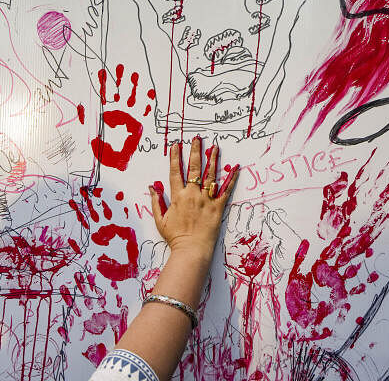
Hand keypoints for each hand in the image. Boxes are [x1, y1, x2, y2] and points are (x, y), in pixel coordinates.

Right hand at [149, 137, 238, 261]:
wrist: (191, 249)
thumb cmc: (175, 237)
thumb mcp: (160, 220)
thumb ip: (156, 202)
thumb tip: (151, 186)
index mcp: (178, 196)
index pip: (175, 172)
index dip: (175, 157)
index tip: (176, 145)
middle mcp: (193, 194)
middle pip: (194, 169)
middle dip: (195, 152)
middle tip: (197, 139)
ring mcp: (206, 200)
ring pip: (211, 175)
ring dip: (213, 159)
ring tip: (215, 146)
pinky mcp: (218, 207)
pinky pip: (226, 191)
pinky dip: (232, 179)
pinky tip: (236, 168)